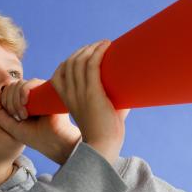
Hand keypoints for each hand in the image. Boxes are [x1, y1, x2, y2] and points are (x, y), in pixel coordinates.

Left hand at [0, 78, 80, 164]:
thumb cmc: (34, 136)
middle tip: (19, 117)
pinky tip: (26, 103)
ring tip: (24, 115)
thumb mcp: (9, 126)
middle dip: (9, 102)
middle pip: (11, 86)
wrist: (54, 142)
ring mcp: (40, 90)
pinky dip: (24, 91)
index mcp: (22, 101)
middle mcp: (31, 94)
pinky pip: (31, 82)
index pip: (6, 91)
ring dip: (16, 100)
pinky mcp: (48, 89)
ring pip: (19, 84)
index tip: (12, 117)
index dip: (3, 101)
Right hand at [49, 39, 129, 165]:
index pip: (59, 74)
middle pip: (69, 63)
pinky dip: (98, 52)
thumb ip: (113, 102)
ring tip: (104, 44)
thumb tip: (132, 92)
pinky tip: (106, 45)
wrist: (102, 147)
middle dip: (82, 51)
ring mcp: (80, 93)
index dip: (70, 61)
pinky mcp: (92, 93)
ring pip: (79, 61)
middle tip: (98, 47)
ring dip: (92, 48)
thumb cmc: (105, 133)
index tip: (85, 55)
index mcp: (66, 100)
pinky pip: (91, 65)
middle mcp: (70, 94)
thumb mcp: (103, 114)